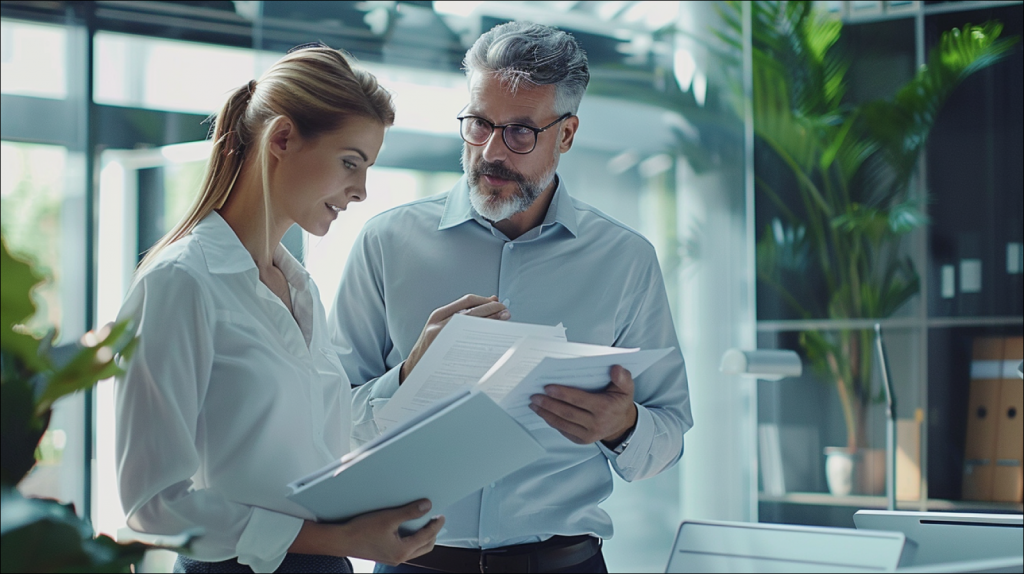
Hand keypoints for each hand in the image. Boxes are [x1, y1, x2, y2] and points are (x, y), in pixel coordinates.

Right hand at [290, 499, 443, 564]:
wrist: (341, 540)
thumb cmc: (360, 530)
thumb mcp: (388, 518)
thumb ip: (409, 512)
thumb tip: (426, 506)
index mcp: (402, 551)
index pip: (427, 536)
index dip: (436, 525)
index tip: (441, 515)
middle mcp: (399, 557)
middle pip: (425, 546)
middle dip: (432, 533)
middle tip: (435, 519)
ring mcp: (392, 558)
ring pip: (416, 549)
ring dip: (422, 536)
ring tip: (422, 521)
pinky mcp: (386, 554)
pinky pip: (405, 548)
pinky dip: (411, 539)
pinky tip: (406, 527)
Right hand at [401, 294, 509, 382]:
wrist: (413, 371)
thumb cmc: (432, 349)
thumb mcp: (441, 328)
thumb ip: (463, 315)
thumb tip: (492, 300)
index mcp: (438, 315)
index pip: (468, 301)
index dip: (487, 301)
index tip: (500, 304)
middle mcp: (438, 324)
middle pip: (472, 312)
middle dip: (493, 311)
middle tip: (507, 313)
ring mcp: (442, 339)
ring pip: (473, 326)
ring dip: (492, 323)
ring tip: (505, 325)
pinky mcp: (446, 355)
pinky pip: (470, 344)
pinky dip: (484, 340)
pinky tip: (494, 341)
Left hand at [529, 365, 637, 445]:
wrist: (623, 425)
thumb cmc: (620, 402)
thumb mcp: (626, 388)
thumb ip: (622, 377)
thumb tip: (615, 369)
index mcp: (604, 408)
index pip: (579, 400)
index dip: (562, 394)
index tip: (548, 387)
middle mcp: (595, 424)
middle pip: (567, 413)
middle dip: (548, 404)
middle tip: (534, 396)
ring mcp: (588, 434)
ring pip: (562, 423)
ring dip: (545, 414)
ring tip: (534, 404)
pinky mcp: (582, 440)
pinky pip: (563, 430)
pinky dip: (551, 421)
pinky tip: (543, 413)